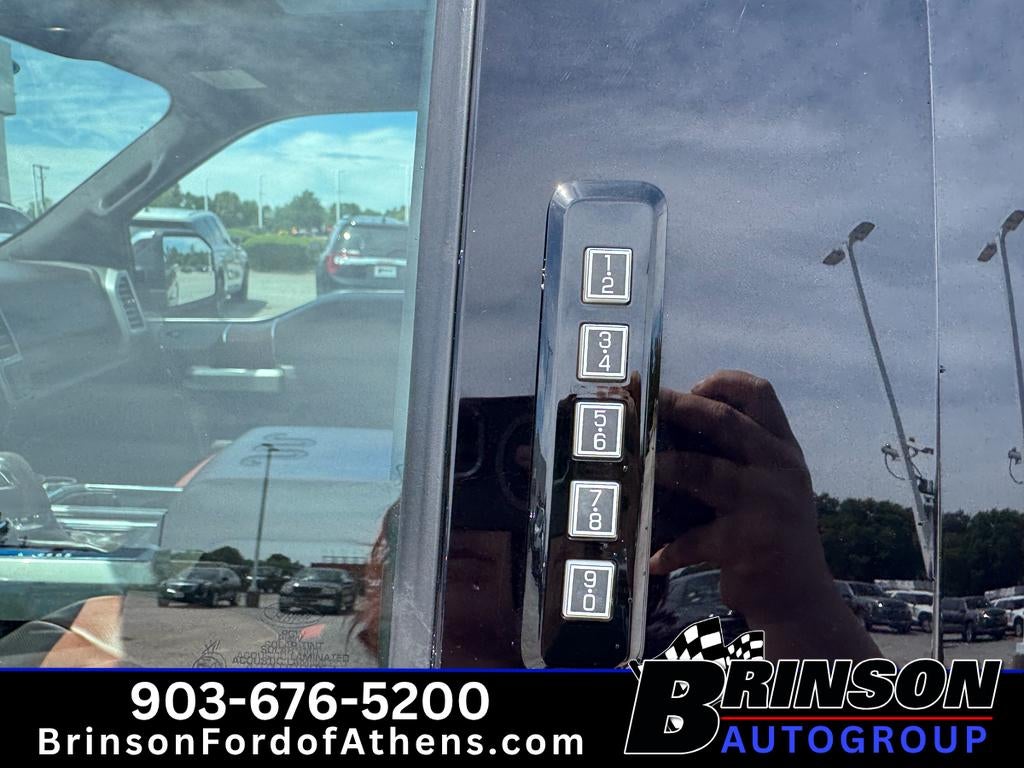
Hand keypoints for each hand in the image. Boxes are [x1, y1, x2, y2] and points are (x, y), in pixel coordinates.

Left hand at [649, 370, 878, 658]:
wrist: (799, 597)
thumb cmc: (770, 531)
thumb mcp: (768, 484)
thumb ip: (737, 454)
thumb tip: (666, 425)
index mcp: (782, 448)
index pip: (760, 393)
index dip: (722, 382)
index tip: (691, 387)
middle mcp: (780, 468)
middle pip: (724, 421)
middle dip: (676, 407)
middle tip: (639, 404)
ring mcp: (767, 503)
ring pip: (702, 470)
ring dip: (661, 466)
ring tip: (636, 468)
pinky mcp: (748, 542)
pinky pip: (695, 539)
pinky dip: (669, 550)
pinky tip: (652, 559)